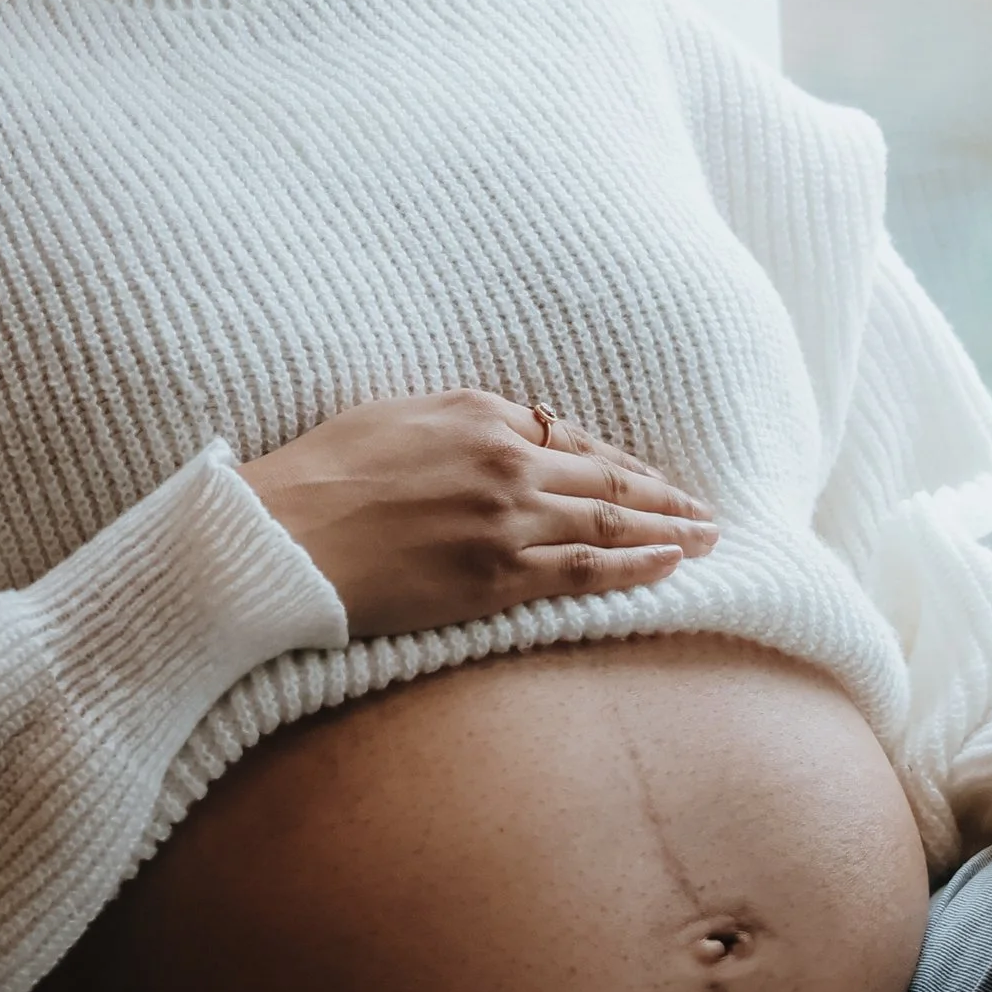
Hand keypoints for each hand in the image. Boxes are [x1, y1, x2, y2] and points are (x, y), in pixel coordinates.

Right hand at [236, 391, 718, 642]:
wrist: (284, 534)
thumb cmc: (323, 473)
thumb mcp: (396, 415)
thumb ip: (461, 422)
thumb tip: (505, 433)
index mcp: (481, 413)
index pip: (572, 437)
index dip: (618, 462)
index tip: (647, 478)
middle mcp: (506, 461)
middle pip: (606, 477)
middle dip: (663, 495)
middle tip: (707, 510)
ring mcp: (506, 521)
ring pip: (608, 522)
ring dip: (666, 530)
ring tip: (707, 538)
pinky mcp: (495, 577)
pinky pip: (583, 571)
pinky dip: (633, 566)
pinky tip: (667, 565)